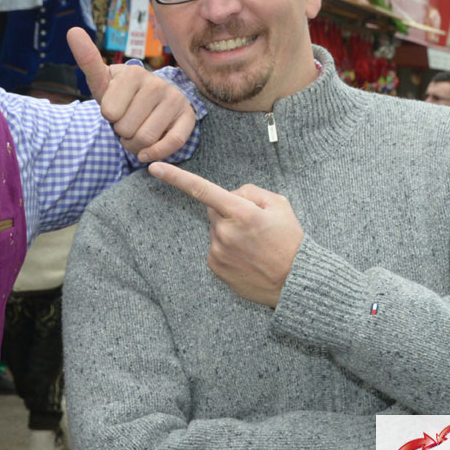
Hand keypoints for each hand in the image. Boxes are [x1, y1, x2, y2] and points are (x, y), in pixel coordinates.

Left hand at [67, 27, 194, 161]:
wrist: (148, 105)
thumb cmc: (120, 96)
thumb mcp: (102, 82)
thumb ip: (88, 60)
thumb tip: (72, 30)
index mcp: (134, 73)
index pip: (110, 113)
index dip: (108, 117)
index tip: (114, 107)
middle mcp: (158, 83)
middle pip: (126, 129)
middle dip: (121, 133)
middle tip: (126, 122)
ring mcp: (175, 99)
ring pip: (145, 139)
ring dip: (134, 145)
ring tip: (136, 131)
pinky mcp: (188, 117)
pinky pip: (171, 144)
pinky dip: (154, 153)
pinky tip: (147, 152)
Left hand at [149, 162, 301, 306]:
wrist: (295, 281)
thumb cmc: (289, 240)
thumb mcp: (279, 204)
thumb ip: (250, 192)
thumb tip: (230, 195)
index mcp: (241, 212)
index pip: (202, 189)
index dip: (176, 177)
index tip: (154, 168)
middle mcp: (224, 231)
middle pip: (215, 210)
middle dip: (229, 212)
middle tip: (255, 226)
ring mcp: (218, 251)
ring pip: (216, 230)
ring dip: (230, 232)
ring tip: (255, 246)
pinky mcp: (215, 267)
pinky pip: (216, 248)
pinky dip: (228, 249)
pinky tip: (247, 257)